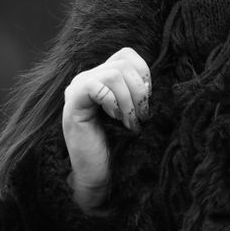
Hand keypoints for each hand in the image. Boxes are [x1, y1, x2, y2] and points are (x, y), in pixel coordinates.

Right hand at [61, 47, 150, 212]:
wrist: (97, 175)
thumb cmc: (118, 146)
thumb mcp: (133, 112)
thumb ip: (138, 91)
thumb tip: (157, 80)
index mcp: (102, 76)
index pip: (127, 55)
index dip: (143, 74)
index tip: (146, 103)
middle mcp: (87, 77)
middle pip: (123, 63)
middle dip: (140, 91)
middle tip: (142, 117)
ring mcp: (76, 87)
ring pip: (115, 73)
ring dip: (129, 101)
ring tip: (130, 122)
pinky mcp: (72, 101)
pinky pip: (98, 86)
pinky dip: (114, 103)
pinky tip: (115, 120)